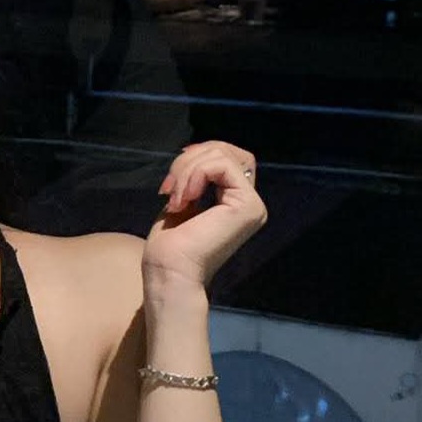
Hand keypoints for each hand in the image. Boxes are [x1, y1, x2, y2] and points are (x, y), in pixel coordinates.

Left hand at [144, 141, 266, 292]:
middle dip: (190, 160)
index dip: (199, 156)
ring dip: (186, 170)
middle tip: (168, 188)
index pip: (226, 157)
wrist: (169, 271)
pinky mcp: (248, 206)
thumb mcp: (183, 199)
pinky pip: (221, 166)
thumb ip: (195, 176)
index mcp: (235, 202)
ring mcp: (253, 205)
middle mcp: (250, 203)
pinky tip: (183, 200)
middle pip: (226, 151)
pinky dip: (194, 175)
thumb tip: (194, 150)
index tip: (173, 178)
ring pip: (221, 155)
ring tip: (174, 198)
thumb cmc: (169, 245)